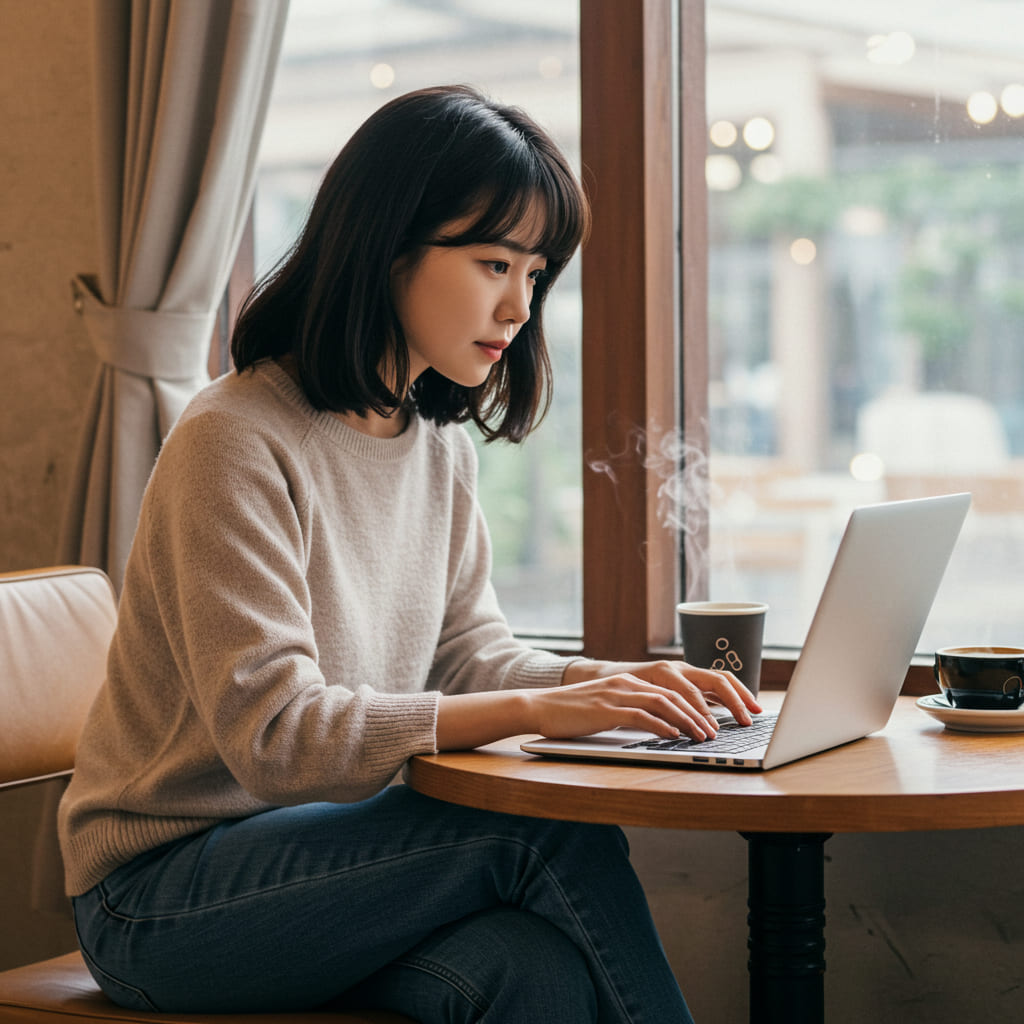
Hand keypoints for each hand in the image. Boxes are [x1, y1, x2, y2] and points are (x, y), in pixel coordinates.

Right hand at [557, 658, 762, 739]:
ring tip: (704, 736)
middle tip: (720, 730)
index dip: (702, 700)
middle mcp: (629, 682)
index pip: (676, 687)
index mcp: (633, 680)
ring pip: (664, 704)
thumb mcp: (611, 708)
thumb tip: (665, 727)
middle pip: (677, 694)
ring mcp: (618, 693)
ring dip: (688, 721)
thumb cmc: (575, 713)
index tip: (720, 716)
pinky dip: (662, 726)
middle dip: (703, 712)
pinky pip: (642, 715)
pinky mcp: (607, 708)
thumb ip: (636, 711)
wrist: (541, 707)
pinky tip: (674, 737)